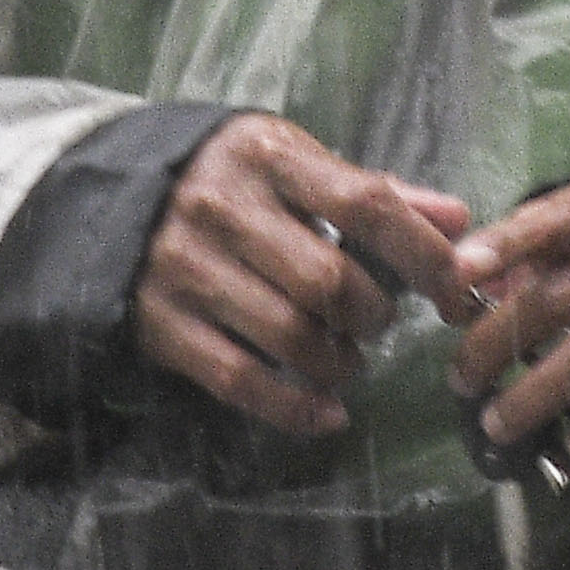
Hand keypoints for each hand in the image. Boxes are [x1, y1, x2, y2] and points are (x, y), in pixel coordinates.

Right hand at [134, 113, 471, 435]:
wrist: (110, 195)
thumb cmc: (230, 179)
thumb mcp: (295, 164)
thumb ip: (376, 191)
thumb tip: (460, 221)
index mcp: (268, 156)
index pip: (365, 204)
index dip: (424, 254)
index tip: (457, 291)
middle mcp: (222, 207)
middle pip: (328, 281)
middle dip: (373, 316)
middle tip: (377, 322)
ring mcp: (186, 267)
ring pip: (290, 336)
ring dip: (340, 363)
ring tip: (347, 358)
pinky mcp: (161, 323)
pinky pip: (240, 381)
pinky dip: (295, 409)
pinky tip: (328, 413)